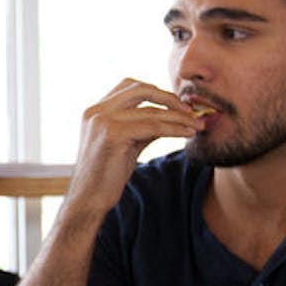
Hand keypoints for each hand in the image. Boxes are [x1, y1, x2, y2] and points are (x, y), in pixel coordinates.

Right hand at [65, 78, 202, 214]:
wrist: (88, 199)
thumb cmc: (106, 175)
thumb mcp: (126, 144)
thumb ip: (143, 127)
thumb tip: (171, 117)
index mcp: (96, 110)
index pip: (130, 86)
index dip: (157, 92)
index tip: (178, 105)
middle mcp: (97, 111)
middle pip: (141, 89)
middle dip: (170, 98)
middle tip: (191, 111)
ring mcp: (103, 121)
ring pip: (151, 110)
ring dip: (179, 116)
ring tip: (197, 124)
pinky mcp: (112, 135)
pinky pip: (153, 126)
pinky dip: (174, 128)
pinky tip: (187, 133)